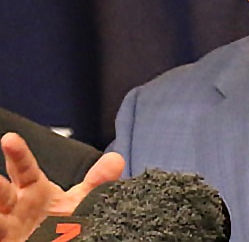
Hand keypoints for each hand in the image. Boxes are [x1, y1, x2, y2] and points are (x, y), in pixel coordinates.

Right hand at [0, 133, 124, 241]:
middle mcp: (16, 209)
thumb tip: (116, 159)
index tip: (10, 139)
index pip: (25, 169)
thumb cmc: (64, 224)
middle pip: (2, 194)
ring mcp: (8, 229)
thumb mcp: (82, 202)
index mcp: (34, 192)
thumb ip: (97, 183)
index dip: (18, 155)